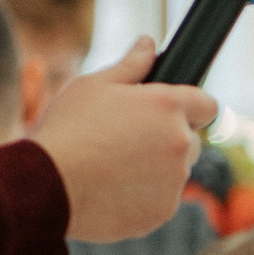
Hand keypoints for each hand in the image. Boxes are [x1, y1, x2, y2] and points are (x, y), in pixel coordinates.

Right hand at [31, 38, 218, 242]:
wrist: (46, 184)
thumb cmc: (67, 129)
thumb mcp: (93, 86)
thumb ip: (130, 65)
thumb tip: (148, 43)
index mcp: (168, 106)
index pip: (207, 105)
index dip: (191, 108)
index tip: (171, 113)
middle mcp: (180, 143)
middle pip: (192, 140)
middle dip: (169, 139)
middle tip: (129, 141)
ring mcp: (175, 180)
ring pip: (177, 172)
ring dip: (157, 169)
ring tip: (114, 167)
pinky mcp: (164, 211)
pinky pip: (162, 200)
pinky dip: (145, 196)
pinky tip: (113, 189)